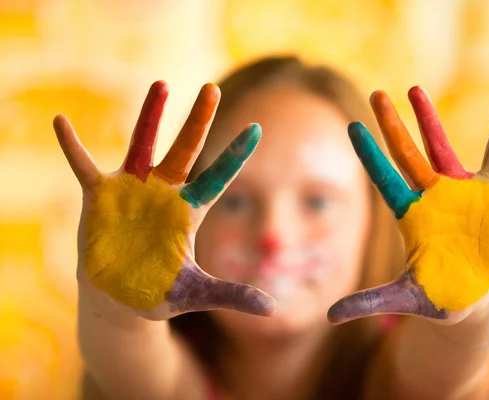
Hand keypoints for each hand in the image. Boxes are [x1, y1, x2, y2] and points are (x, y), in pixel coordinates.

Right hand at [55, 81, 276, 320]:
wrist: (117, 299)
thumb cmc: (157, 293)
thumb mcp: (196, 294)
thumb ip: (232, 295)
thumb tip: (273, 310)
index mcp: (188, 212)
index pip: (218, 178)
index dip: (236, 155)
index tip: (257, 129)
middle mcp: (163, 193)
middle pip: (185, 149)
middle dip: (199, 120)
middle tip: (213, 88)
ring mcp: (131, 191)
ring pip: (141, 145)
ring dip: (150, 116)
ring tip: (161, 83)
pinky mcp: (99, 198)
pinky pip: (83, 166)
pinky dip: (72, 146)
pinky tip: (61, 122)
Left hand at [328, 87, 488, 324]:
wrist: (478, 295)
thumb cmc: (440, 295)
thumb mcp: (404, 298)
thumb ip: (369, 301)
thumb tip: (328, 317)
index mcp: (409, 216)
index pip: (384, 179)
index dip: (369, 154)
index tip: (351, 127)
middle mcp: (429, 198)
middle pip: (406, 155)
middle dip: (392, 125)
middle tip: (375, 94)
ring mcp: (459, 192)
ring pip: (441, 147)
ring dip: (429, 118)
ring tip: (414, 88)